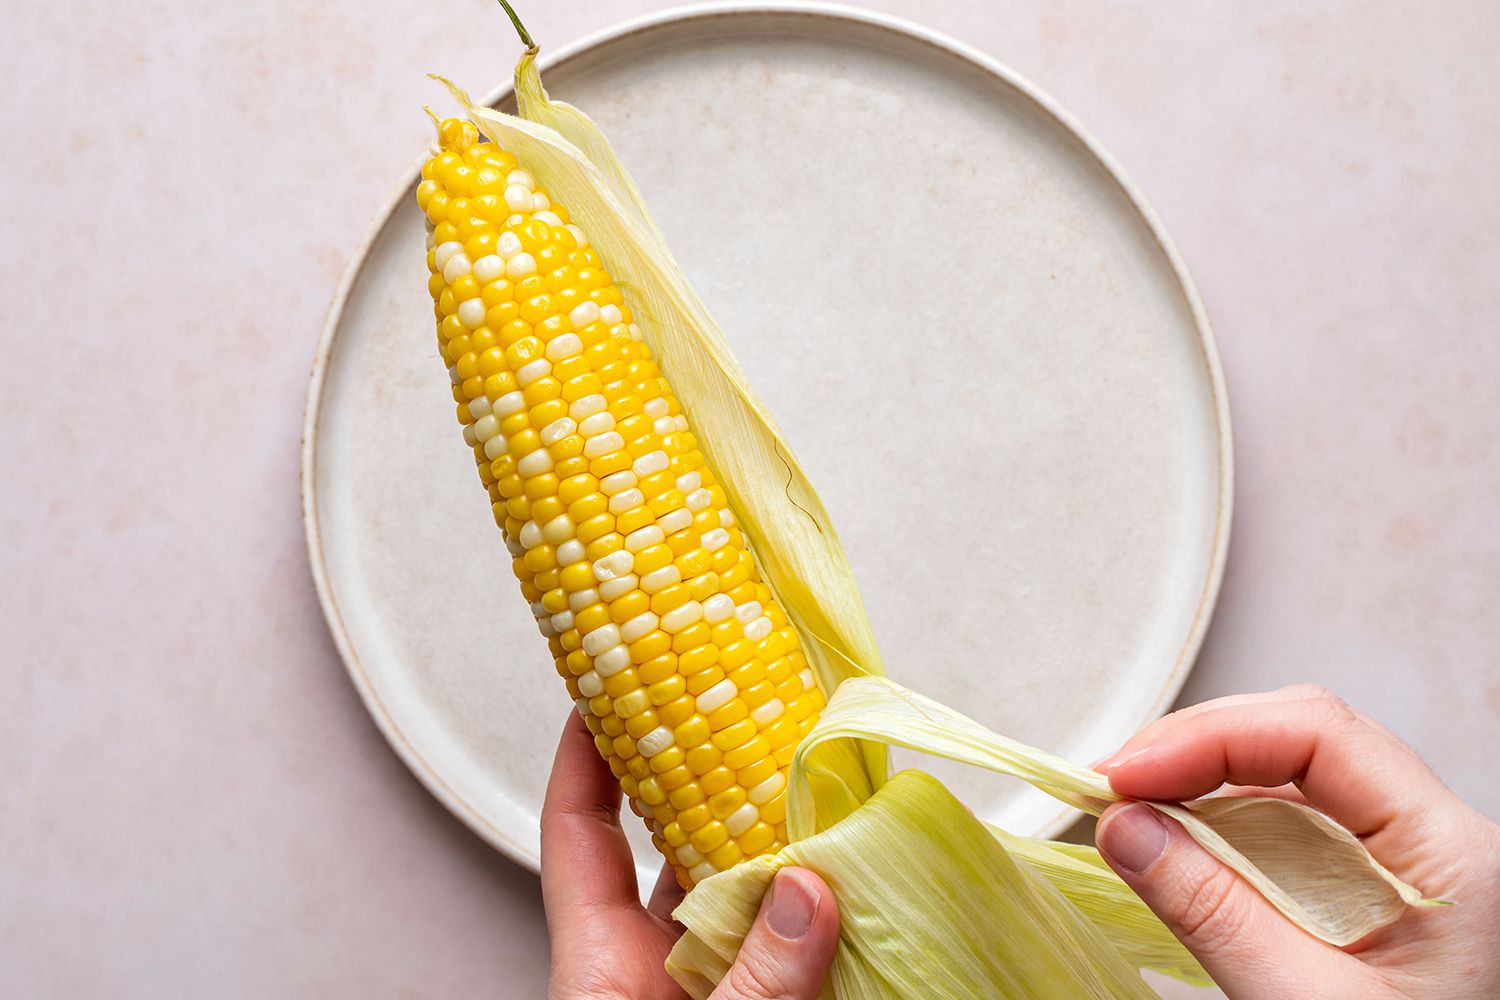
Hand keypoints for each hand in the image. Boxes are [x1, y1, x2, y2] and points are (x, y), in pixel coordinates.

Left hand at [541, 712, 840, 999]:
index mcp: (600, 962)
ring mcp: (690, 984)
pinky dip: (797, 902)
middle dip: (700, 775)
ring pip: (724, 888)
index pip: (574, 829)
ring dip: (764, 841)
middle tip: (735, 711)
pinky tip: (834, 876)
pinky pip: (766, 937)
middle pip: (662, 842)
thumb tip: (805, 891)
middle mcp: (642, 965)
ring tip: (809, 787)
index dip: (584, 753)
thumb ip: (755, 978)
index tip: (604, 687)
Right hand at [1094, 684, 1499, 998]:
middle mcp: (1432, 840)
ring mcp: (1400, 863)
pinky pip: (1287, 830)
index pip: (1321, 734)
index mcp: (1450, 853)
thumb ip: (1215, 913)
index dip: (1211, 736)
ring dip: (1200, 785)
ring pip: (1290, 779)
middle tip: (1111, 786)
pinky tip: (1175, 846)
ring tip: (1129, 813)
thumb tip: (1124, 827)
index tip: (1126, 774)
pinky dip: (1218, 828)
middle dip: (1197, 750)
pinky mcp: (1365, 893)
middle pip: (1302, 739)